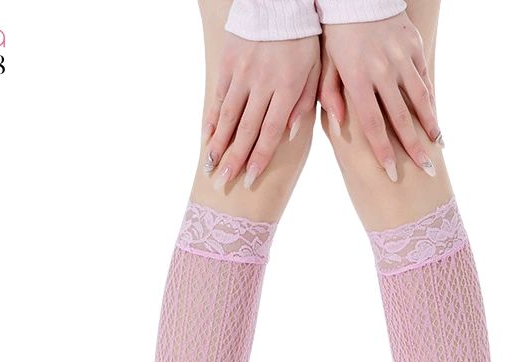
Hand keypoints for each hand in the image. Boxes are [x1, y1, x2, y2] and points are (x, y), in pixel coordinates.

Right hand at [204, 33, 319, 189]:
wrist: (278, 2)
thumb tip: (292, 134)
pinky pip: (219, 96)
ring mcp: (242, 73)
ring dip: (218, 143)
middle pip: (246, 129)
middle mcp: (262, 83)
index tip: (249, 178)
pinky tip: (207, 137)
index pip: (270, 131)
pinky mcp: (228, 63)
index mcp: (286, 88)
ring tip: (211, 166)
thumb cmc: (302, 40)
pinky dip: (213, 118)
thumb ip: (304, 103)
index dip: (259, 158)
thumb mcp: (314, 69)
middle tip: (224, 181)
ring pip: (228, 115)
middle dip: (235, 158)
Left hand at [319, 13, 440, 181]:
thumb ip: (329, 94)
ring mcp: (400, 57)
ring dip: (430, 124)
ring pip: (420, 98)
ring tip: (438, 145)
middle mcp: (382, 70)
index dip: (383, 151)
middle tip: (426, 169)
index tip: (391, 173)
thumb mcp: (325, 63)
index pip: (373, 124)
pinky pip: (423, 78)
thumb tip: (339, 125)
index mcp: (357, 78)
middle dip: (414, 147)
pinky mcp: (413, 45)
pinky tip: (434, 116)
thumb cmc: (335, 34)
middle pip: (401, 118)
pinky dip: (430, 99)